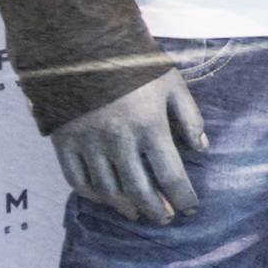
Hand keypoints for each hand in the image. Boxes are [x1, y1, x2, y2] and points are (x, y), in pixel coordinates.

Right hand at [51, 70, 206, 224]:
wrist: (84, 49)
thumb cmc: (135, 65)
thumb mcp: (172, 84)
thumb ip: (190, 117)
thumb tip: (202, 149)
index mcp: (149, 126)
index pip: (170, 174)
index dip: (183, 196)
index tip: (191, 209)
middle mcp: (118, 141)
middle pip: (140, 189)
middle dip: (157, 209)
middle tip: (167, 219)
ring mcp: (89, 144)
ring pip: (109, 189)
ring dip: (126, 207)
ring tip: (140, 214)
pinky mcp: (65, 143)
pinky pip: (77, 179)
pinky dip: (93, 195)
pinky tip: (108, 199)